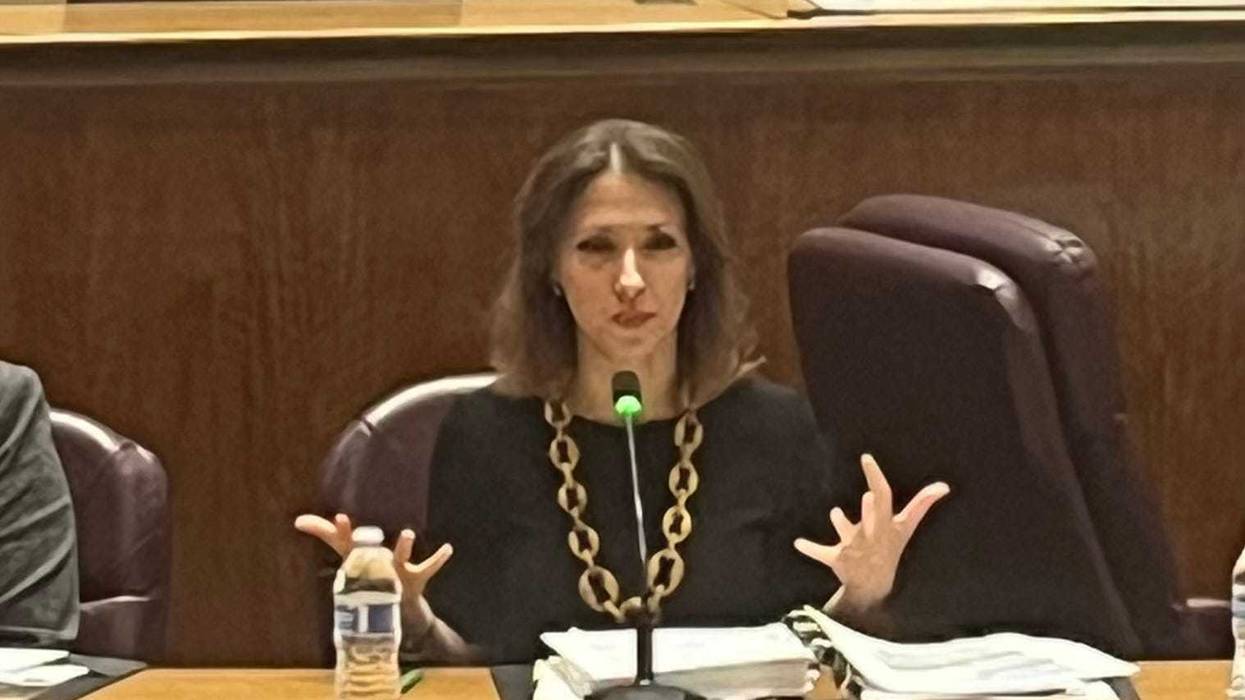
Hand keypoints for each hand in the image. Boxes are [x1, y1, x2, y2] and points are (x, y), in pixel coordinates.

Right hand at [294, 513, 453, 604]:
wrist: (394, 607)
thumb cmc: (369, 572)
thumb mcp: (348, 553)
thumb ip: (325, 534)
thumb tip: (296, 520)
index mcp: (359, 557)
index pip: (345, 542)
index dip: (342, 531)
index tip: (339, 516)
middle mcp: (375, 564)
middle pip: (368, 551)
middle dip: (363, 540)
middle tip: (360, 526)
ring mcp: (395, 573)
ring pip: (399, 559)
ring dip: (403, 547)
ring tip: (408, 533)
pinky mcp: (415, 578)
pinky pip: (428, 568)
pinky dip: (438, 558)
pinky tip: (448, 548)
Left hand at [793, 453, 948, 611]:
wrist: (875, 584)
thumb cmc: (889, 547)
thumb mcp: (906, 527)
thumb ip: (922, 504)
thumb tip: (944, 486)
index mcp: (886, 523)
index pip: (883, 495)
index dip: (875, 477)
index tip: (866, 457)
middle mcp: (871, 533)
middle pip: (872, 517)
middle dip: (871, 509)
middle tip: (868, 495)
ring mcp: (854, 546)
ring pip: (847, 532)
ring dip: (841, 523)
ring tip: (835, 512)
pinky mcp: (837, 558)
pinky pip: (822, 553)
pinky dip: (810, 548)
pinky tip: (798, 543)